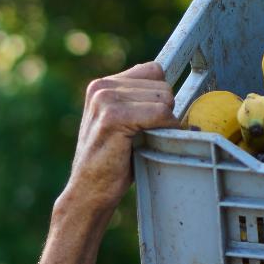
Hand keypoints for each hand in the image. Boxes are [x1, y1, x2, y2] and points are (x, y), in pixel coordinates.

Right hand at [60, 61, 178, 218]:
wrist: (88, 192)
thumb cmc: (111, 162)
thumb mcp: (122, 123)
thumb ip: (139, 103)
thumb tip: (175, 94)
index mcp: (102, 85)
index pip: (154, 71)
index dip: (159, 97)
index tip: (151, 120)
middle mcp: (101, 87)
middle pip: (162, 84)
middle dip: (164, 111)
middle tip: (145, 136)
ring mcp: (105, 100)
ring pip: (164, 98)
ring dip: (164, 123)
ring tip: (143, 142)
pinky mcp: (113, 117)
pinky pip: (161, 114)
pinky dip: (166, 131)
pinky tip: (149, 144)